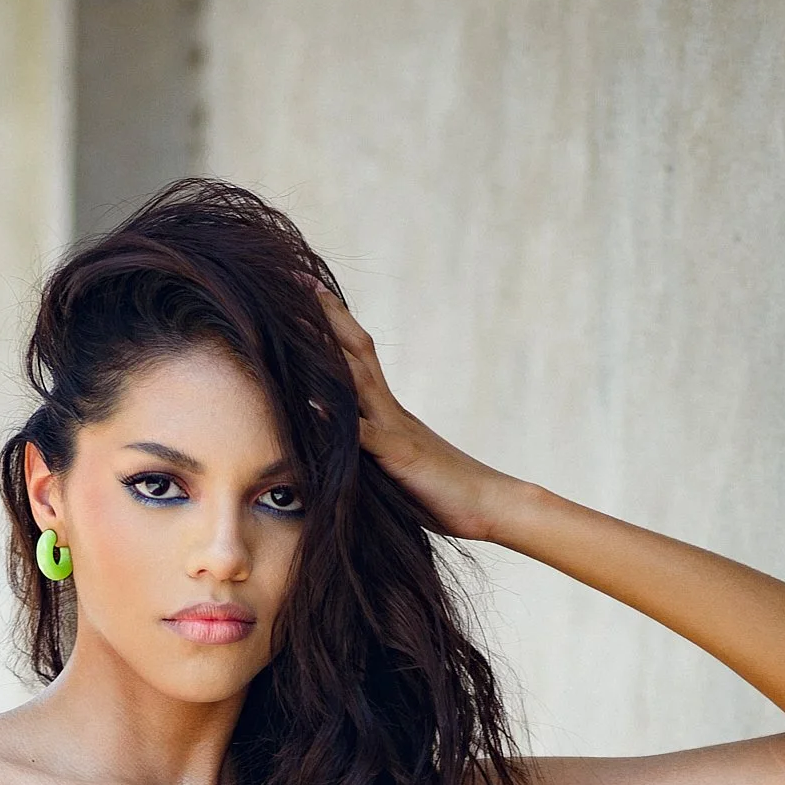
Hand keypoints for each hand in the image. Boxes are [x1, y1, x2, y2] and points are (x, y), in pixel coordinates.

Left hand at [319, 290, 508, 541]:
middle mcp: (392, 410)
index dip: (332, 322)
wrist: (491, 504)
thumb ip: (375, 447)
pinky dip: (343, 421)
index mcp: (391, 410)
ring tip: (296, 325)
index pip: (358, 354)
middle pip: (356, 351)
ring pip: (359, 382)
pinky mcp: (402, 457)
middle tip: (292, 280)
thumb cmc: (445, 491)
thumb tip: (344, 442)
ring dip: (328, 353)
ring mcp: (398, 429)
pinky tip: (315, 406)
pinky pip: (368, 437)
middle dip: (325, 316)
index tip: (305, 289)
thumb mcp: (401, 464)